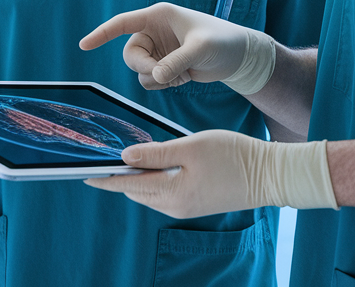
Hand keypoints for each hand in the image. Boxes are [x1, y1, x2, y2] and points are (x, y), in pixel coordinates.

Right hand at [80, 3, 275, 93]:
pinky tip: (185, 77)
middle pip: (130, 55)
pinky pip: (151, 80)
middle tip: (166, 74)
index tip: (83, 45)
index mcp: (159, 16)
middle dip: (145, 68)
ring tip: (183, 74)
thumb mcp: (201, 49)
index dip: (102, 34)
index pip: (122, 23)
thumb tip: (155, 77)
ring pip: (140, 71)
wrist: (238, 56)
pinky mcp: (164, 64)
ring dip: (158, 79)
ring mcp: (159, 49)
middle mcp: (154, 31)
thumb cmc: (223, 41)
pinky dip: (165, 83)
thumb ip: (177, 62)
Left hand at [84, 130, 336, 217]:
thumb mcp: (191, 147)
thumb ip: (156, 153)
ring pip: (149, 193)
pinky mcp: (195, 203)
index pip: (128, 184)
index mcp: (171, 193)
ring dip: (136, 177)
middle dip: (118, 176)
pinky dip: (153, 180)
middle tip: (101, 158)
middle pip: (135, 191)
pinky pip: (164, 193)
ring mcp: (185, 207)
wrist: (270, 175)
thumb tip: (125, 156)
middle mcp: (174, 206)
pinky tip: (152, 164)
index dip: (105, 177)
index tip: (84, 171)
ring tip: (123, 158)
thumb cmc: (233, 156)